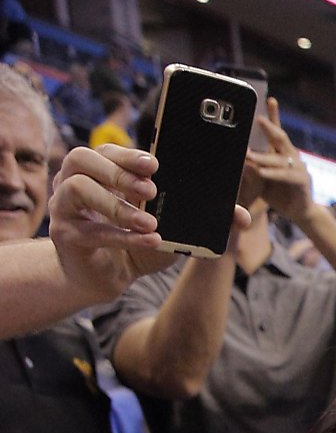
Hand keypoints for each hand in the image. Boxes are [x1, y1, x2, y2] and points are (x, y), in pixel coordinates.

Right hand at [46, 146, 178, 301]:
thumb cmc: (131, 247)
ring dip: (118, 205)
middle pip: (81, 159)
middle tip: (150, 191)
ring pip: (78, 188)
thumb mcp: (152, 223)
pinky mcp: (64, 235)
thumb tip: (176, 192)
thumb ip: (159, 206)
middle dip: (119, 172)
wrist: (104, 280)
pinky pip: (92, 231)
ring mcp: (62, 208)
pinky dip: (125, 236)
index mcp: (93, 174)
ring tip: (149, 223)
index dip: (128, 155)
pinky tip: (151, 241)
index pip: (104, 152)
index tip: (153, 166)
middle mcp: (70, 185)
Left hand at [241, 99, 314, 226]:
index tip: (269, 99)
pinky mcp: (302, 181)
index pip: (276, 131)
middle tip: (258, 119)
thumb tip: (240, 158)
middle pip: (281, 138)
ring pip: (280, 158)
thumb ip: (251, 168)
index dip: (274, 115)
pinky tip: (261, 172)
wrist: (298, 212)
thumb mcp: (260, 178)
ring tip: (248, 156)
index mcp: (280, 152)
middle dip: (270, 127)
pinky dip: (272, 174)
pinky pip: (285, 175)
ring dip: (263, 157)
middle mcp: (291, 156)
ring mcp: (298, 167)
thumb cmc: (278, 193)